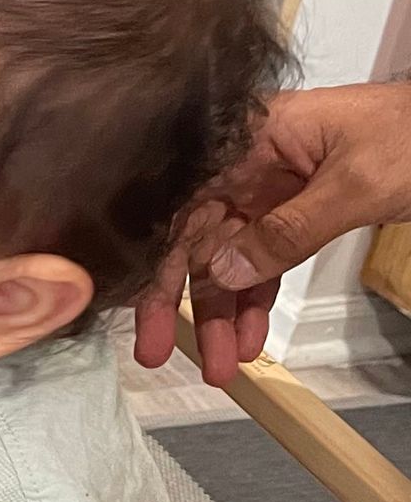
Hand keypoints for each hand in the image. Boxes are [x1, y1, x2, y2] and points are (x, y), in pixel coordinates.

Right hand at [133, 82, 410, 385]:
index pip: (186, 200)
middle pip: (197, 233)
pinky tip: (248, 337)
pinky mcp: (291, 210)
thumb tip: (224, 270)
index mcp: (249, 136)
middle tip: (156, 349)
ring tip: (219, 364)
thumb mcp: (356, 185)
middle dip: (181, 296)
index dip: (160, 255)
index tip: (145, 306)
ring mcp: (268, 186)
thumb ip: (289, 230)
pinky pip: (263, 261)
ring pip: (228, 256)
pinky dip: (256, 300)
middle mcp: (247, 161)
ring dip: (222, 312)